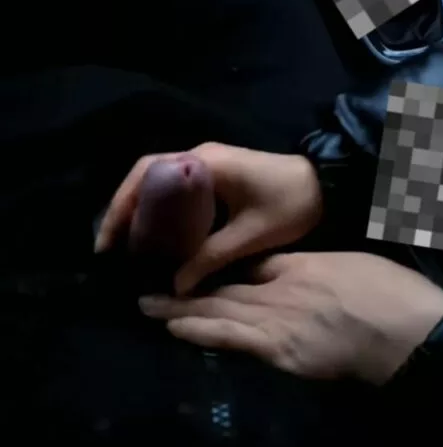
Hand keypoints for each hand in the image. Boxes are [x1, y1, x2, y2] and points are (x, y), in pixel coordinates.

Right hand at [95, 142, 322, 294]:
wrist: (330, 186)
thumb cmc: (292, 204)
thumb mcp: (250, 236)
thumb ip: (211, 258)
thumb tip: (176, 288)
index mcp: (204, 163)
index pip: (147, 174)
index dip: (121, 205)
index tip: (108, 239)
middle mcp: (200, 157)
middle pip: (147, 177)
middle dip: (125, 210)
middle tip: (112, 248)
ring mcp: (210, 164)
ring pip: (161, 183)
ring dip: (142, 210)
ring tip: (128, 246)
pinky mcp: (219, 176)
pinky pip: (179, 190)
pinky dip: (163, 210)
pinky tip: (159, 238)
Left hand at [139, 251, 442, 384]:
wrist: (404, 331)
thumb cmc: (386, 295)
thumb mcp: (348, 266)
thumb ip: (312, 270)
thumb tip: (292, 276)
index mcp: (297, 267)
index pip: (248, 267)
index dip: (217, 269)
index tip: (191, 272)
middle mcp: (277, 291)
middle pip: (223, 288)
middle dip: (184, 287)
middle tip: (146, 284)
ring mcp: (276, 322)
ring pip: (219, 312)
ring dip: (179, 310)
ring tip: (147, 306)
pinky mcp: (279, 353)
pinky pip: (232, 340)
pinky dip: (201, 332)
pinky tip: (176, 330)